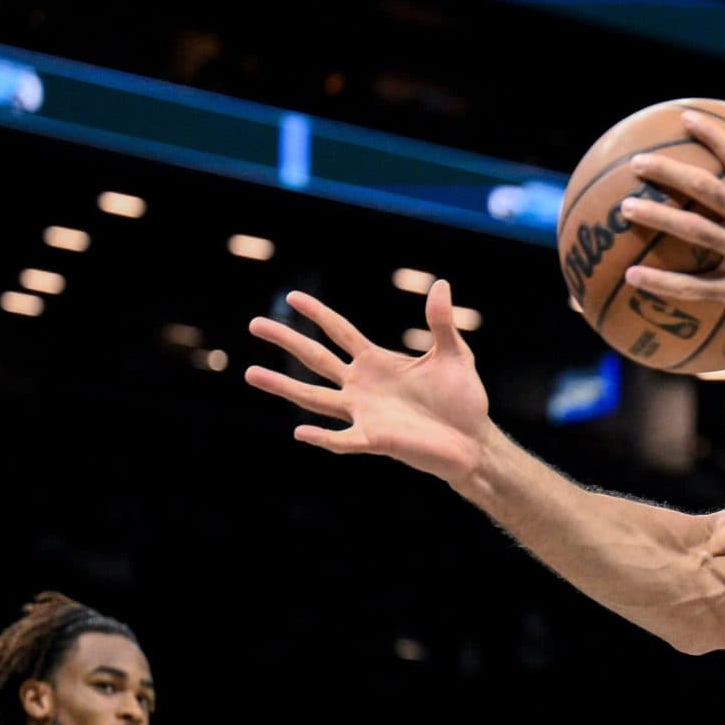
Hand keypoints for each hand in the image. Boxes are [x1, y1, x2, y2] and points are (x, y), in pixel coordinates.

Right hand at [248, 283, 490, 484]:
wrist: (473, 441)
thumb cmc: (463, 399)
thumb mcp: (454, 355)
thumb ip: (441, 322)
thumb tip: (441, 284)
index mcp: (378, 362)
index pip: (340, 332)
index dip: (318, 314)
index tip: (292, 297)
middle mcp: (362, 386)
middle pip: (316, 359)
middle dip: (286, 341)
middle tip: (255, 324)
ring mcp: (364, 413)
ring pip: (314, 398)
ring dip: (283, 386)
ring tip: (251, 373)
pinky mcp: (375, 440)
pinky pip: (343, 439)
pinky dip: (323, 437)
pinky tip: (300, 432)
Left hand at [619, 114, 724, 355]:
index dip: (713, 136)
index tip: (686, 119)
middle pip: (706, 190)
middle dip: (669, 172)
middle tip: (636, 163)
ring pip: (695, 233)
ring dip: (657, 219)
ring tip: (625, 209)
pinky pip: (698, 288)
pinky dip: (664, 283)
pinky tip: (633, 275)